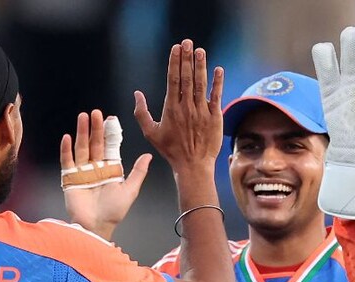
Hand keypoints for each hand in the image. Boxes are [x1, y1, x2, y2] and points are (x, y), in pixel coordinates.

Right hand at [60, 109, 151, 239]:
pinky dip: (66, 150)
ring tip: (83, 117)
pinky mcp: (69, 178)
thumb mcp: (130, 190)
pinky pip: (67, 161)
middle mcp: (95, 168)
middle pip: (95, 144)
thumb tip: (148, 155)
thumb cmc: (114, 211)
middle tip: (96, 113)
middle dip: (95, 128)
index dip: (109, 133)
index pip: (109, 147)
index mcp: (110, 169)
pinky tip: (68, 137)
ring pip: (81, 148)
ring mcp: (82, 172)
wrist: (97, 226)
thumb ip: (138, 172)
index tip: (110, 119)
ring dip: (81, 133)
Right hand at [134, 39, 223, 174]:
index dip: (175, 62)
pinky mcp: (214, 117)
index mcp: (171, 109)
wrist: (193, 165)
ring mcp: (202, 111)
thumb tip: (136, 94)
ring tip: (200, 50)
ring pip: (201, 84)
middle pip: (186, 77)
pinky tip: (218, 69)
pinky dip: (218, 82)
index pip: (173, 80)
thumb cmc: (171, 150)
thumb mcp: (151, 133)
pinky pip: (217, 96)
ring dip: (201, 66)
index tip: (176, 49)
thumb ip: (141, 113)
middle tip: (187, 42)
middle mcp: (187, 107)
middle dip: (187, 58)